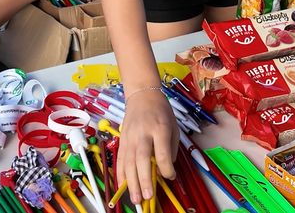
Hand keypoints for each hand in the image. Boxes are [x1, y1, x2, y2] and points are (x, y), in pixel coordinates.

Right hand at [118, 91, 177, 205]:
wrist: (142, 95)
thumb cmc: (161, 111)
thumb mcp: (173, 127)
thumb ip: (170, 149)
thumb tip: (164, 171)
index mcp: (160, 128)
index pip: (162, 152)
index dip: (166, 168)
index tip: (170, 176)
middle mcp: (143, 133)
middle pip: (142, 159)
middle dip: (144, 180)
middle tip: (148, 197)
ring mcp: (130, 137)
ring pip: (129, 162)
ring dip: (131, 182)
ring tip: (136, 199)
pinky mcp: (122, 140)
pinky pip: (121, 160)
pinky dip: (121, 175)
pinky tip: (123, 186)